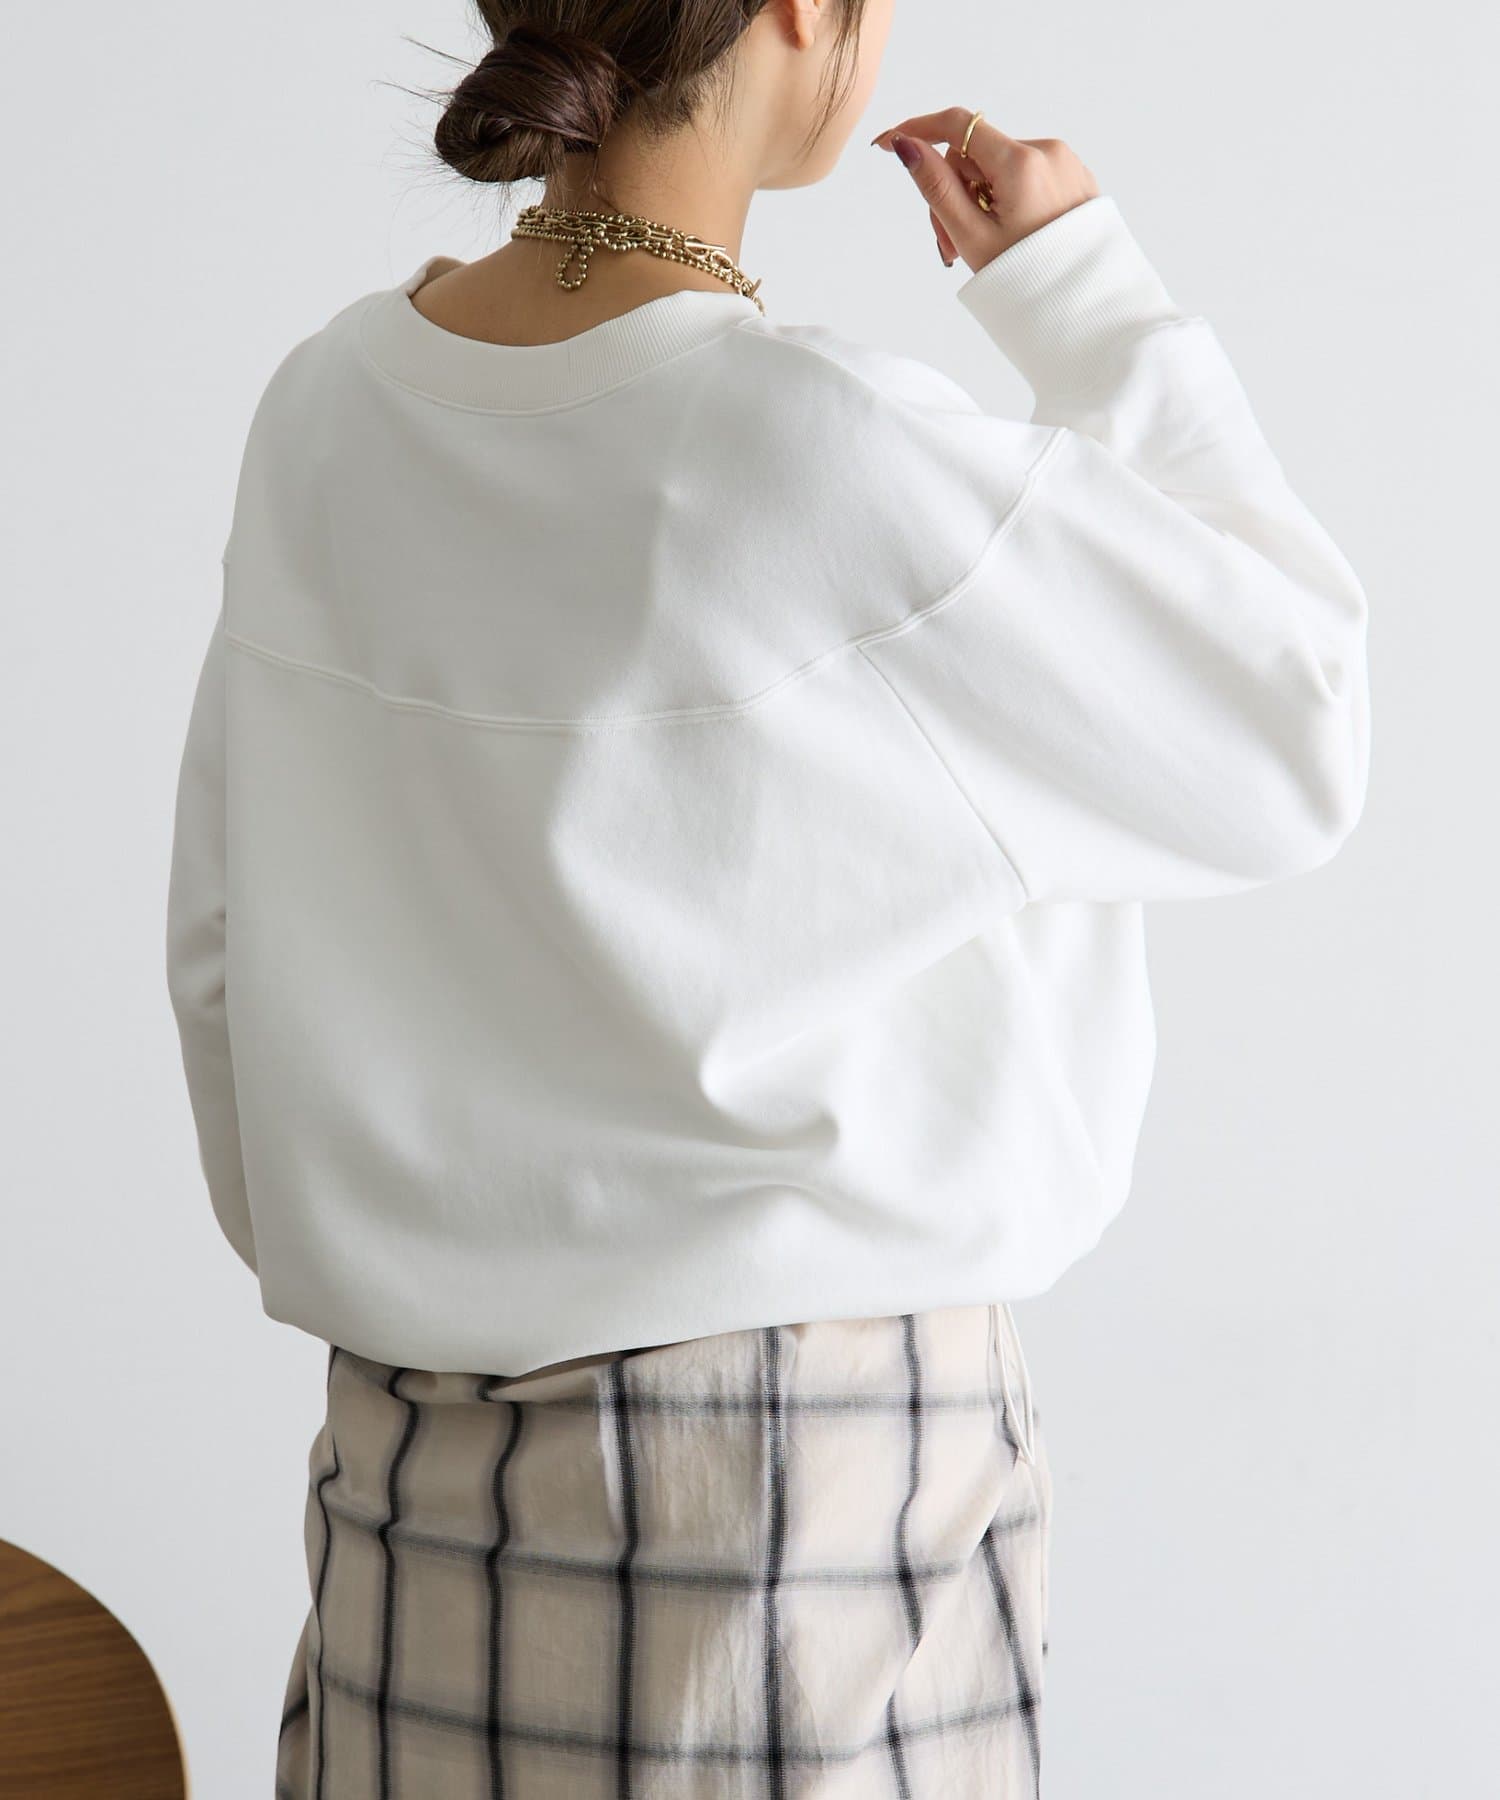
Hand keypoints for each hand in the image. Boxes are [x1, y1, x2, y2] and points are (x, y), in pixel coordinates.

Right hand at [870, 109, 1098, 274]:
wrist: (1085, 306)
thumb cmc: (1029, 279)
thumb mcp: (972, 237)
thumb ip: (936, 187)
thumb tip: (907, 144)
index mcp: (1020, 162)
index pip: (957, 125)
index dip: (918, 129)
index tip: (890, 143)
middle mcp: (1045, 150)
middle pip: (975, 156)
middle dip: (954, 194)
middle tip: (949, 245)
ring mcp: (1064, 161)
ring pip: (998, 168)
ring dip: (979, 202)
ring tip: (982, 249)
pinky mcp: (1073, 175)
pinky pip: (1025, 176)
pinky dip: (1007, 201)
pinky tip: (1010, 236)